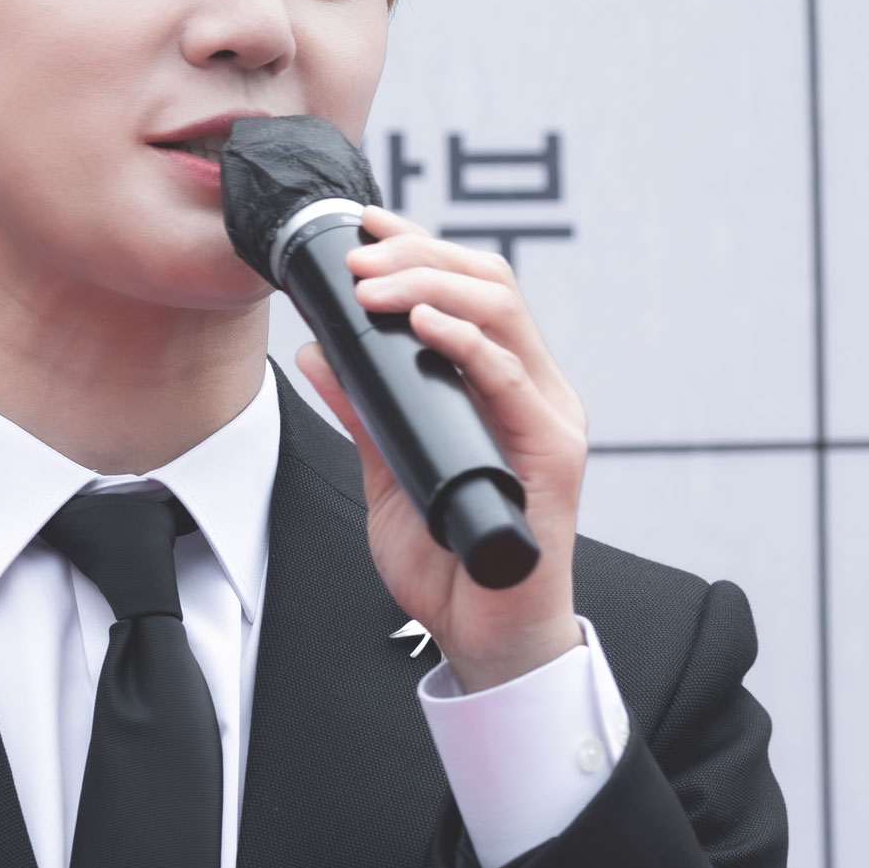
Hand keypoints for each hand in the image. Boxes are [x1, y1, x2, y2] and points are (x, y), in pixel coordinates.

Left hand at [293, 207, 587, 691]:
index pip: (468, 288)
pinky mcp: (551, 455)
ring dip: (432, 287)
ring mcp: (546, 418)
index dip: (419, 247)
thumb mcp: (386, 474)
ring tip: (375, 287)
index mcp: (498, 385)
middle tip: (359, 255)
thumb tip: (317, 352)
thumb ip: (362, 413)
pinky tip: (424, 330)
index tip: (364, 226)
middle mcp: (531, 390)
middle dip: (420, 255)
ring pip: (503, 314)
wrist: (482, 640)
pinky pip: (511, 380)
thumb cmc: (447, 563)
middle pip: (490, 282)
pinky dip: (466, 345)